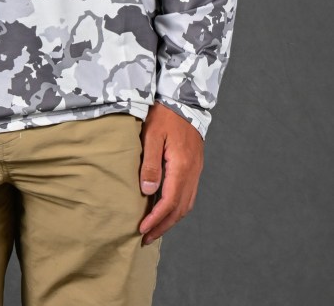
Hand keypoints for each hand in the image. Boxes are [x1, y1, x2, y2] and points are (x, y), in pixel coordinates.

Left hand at [138, 102, 203, 244]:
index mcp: (182, 166)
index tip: (142, 230)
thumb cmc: (164, 115)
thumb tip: (148, 192)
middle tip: (146, 238)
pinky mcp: (195, 166)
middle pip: (180, 209)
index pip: (169, 202)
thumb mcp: (151, 135)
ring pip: (186, 204)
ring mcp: (196, 170)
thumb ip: (150, 164)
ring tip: (155, 229)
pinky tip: (166, 209)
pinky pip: (188, 194)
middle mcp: (192, 172)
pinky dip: (177, 208)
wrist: (183, 99)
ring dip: (171, 219)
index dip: (156, 219)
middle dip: (163, 226)